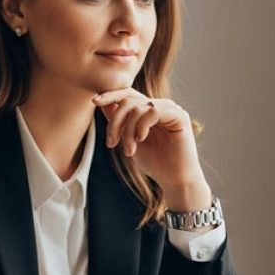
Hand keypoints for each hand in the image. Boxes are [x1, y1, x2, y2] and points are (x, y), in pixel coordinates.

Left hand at [92, 89, 208, 206]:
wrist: (174, 180)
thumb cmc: (155, 163)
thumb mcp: (129, 140)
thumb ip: (119, 122)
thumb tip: (102, 102)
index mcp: (148, 110)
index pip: (128, 94)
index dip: (111, 95)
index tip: (95, 102)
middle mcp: (160, 106)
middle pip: (129, 99)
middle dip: (115, 121)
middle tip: (111, 143)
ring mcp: (170, 109)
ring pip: (138, 107)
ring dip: (128, 130)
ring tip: (129, 150)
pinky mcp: (179, 116)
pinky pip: (153, 111)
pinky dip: (142, 126)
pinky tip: (141, 140)